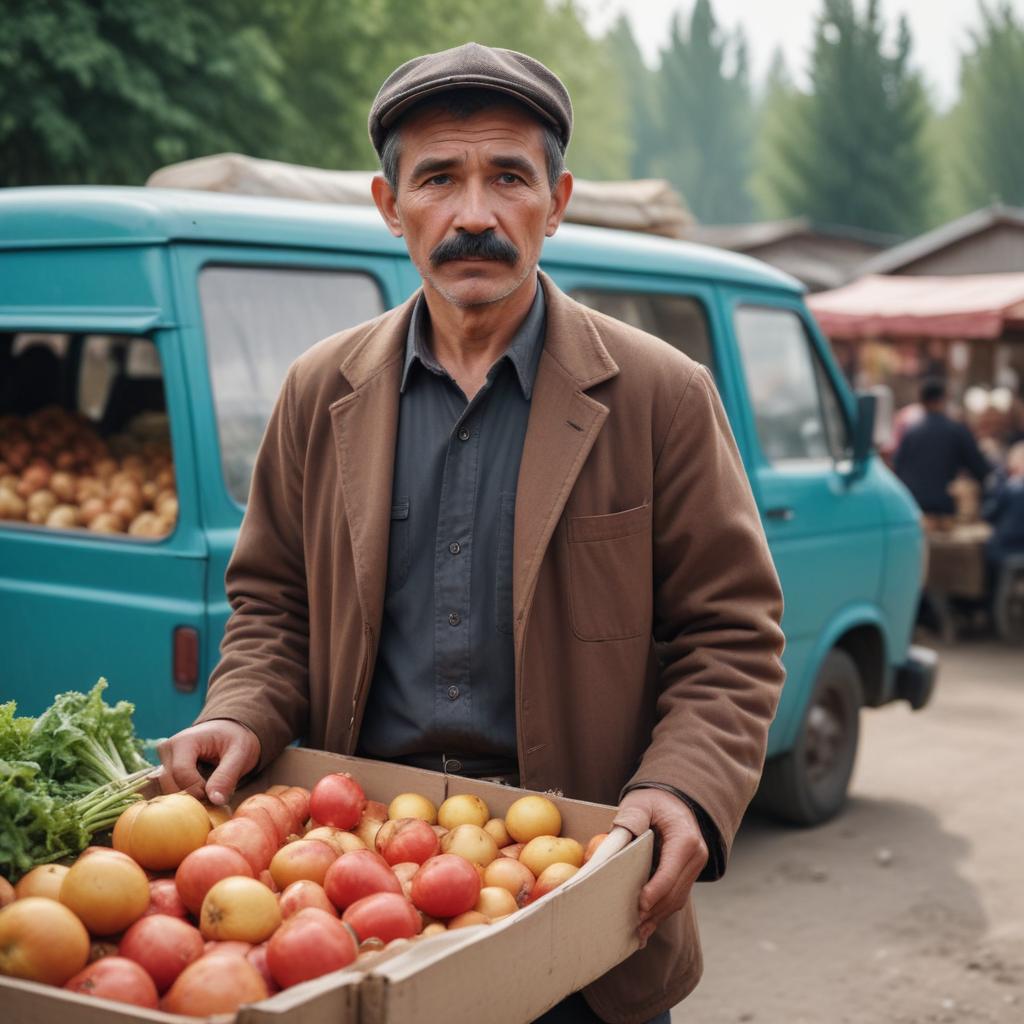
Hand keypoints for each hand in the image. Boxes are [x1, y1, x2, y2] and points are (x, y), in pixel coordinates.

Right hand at [156, 719, 260, 805]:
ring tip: (210, 791)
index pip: (181, 773)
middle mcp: (167, 749)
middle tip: (214, 797)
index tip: (216, 795)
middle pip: (170, 784)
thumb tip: (215, 801)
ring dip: (189, 797)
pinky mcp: (164, 770)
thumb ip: (226, 776)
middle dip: (193, 796)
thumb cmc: (235, 739)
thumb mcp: (240, 753)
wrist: (229, 731)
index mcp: (184, 741)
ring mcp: (163, 760)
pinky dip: (186, 795)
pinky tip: (202, 791)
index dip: (197, 790)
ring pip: (168, 790)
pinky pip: (171, 790)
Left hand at [613, 788, 708, 945]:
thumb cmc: (654, 801)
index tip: (640, 905)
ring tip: (637, 932)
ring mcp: (695, 867)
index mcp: (685, 839)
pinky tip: (647, 927)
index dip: (655, 891)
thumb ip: (630, 818)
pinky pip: (677, 897)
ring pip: (677, 899)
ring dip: (657, 916)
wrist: (675, 800)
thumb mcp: (640, 803)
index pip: (670, 872)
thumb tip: (613, 841)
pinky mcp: (689, 875)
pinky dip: (661, 912)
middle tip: (633, 924)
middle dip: (654, 910)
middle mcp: (696, 856)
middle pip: (674, 892)